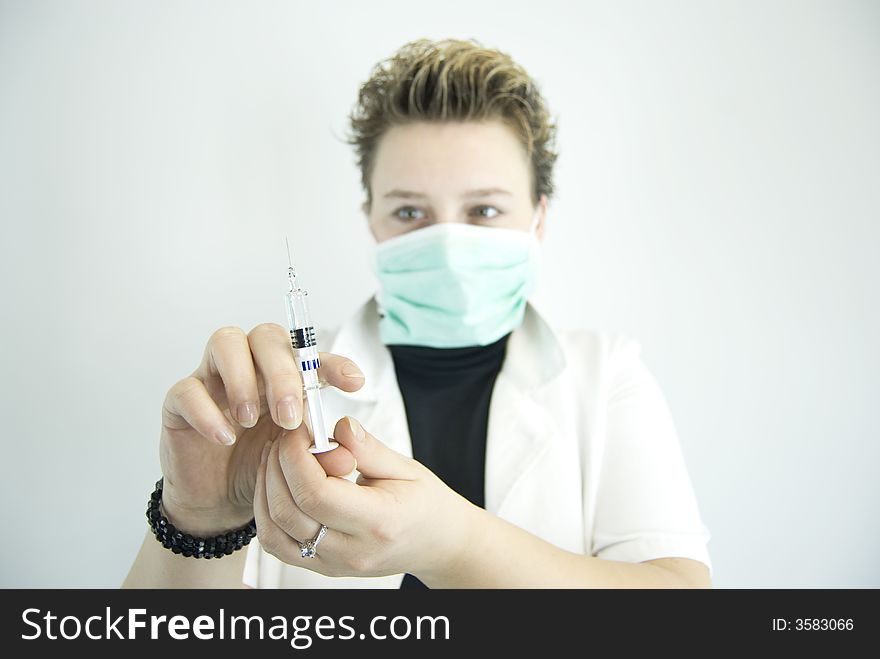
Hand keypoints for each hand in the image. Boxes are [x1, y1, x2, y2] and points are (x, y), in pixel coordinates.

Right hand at [159, 323, 361, 535]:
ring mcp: (213, 378)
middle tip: (289, 418)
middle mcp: (250, 365)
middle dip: (282, 374)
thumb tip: (346, 457)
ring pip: (225, 342)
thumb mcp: (297, 458)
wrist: (220, 501)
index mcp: (283, 373)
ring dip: (243, 379)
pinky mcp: (179, 401)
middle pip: (265, 337)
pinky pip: (187, 389)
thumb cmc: (261, 466)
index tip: (354, 383)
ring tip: (250, 420)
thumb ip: (321, 453)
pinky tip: (225, 437)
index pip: (309, 352)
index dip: (333, 362)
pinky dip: (207, 411)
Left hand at [253, 415, 477, 582]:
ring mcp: (334, 565)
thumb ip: (368, 449)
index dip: (296, 457)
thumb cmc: (426, 505)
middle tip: (286, 438)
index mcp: (379, 523)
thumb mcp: (406, 468)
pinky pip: (278, 545)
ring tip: (278, 457)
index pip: (317, 494)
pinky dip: (269, 512)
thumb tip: (338, 427)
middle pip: (289, 511)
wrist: (438, 544)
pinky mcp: (321, 567)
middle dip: (277, 466)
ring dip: (266, 489)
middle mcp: (353, 550)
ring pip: (274, 532)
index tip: (298, 431)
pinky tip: (279, 484)